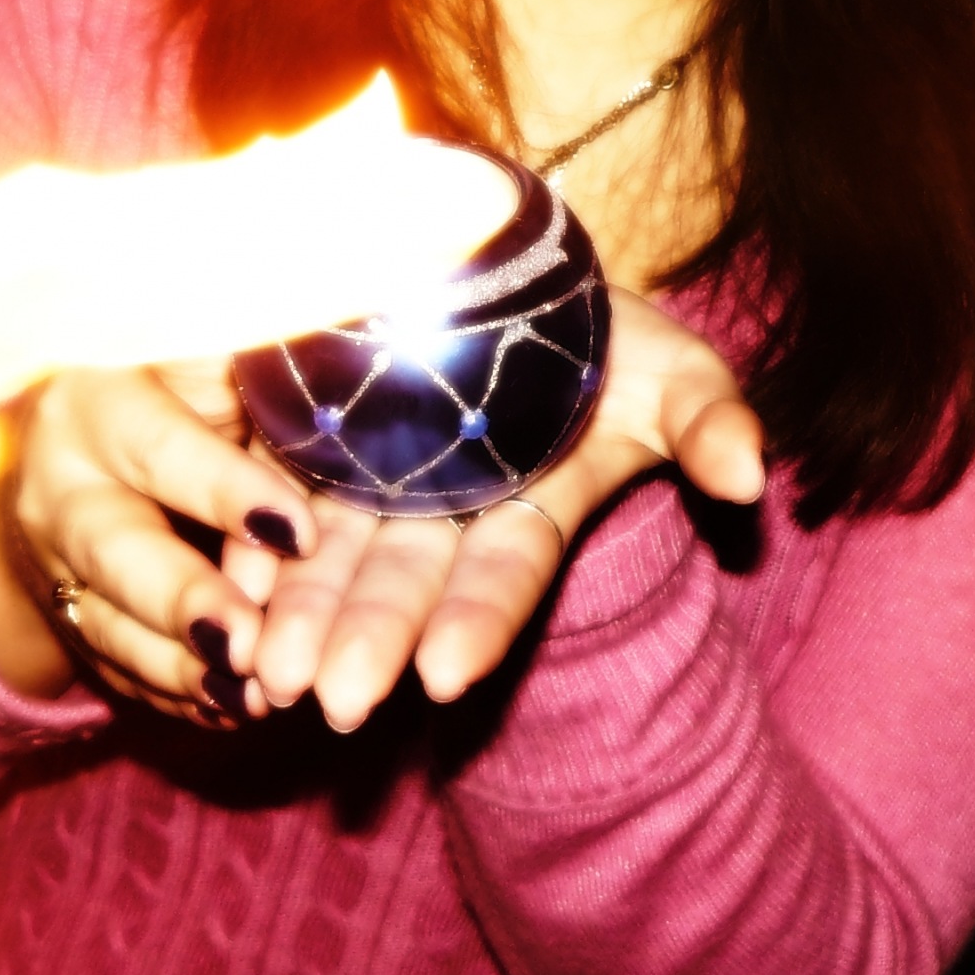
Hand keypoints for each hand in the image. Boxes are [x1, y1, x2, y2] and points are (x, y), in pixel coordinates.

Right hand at [0, 360, 318, 725]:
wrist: (76, 433)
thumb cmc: (179, 379)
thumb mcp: (210, 356)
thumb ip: (263, 366)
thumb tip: (351, 374)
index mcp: (100, 399)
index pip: (162, 450)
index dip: (227, 492)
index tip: (297, 533)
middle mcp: (63, 483)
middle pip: (115, 551)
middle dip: (182, 603)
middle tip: (247, 647)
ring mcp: (55, 563)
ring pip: (110, 626)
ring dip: (181, 670)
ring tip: (250, 697)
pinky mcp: (69, 620)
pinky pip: (117, 669)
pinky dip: (174, 696)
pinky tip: (230, 711)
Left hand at [224, 288, 763, 730]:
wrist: (514, 276)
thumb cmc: (609, 335)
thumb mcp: (673, 368)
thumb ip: (707, 420)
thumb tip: (751, 477)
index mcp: (533, 507)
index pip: (504, 573)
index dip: (478, 620)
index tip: (445, 675)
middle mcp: (450, 510)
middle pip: (407, 582)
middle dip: (371, 639)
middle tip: (327, 698)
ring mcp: (379, 483)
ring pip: (336, 556)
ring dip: (299, 611)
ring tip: (263, 668)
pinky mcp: (318, 444)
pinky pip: (277, 500)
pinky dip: (251, 544)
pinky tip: (223, 583)